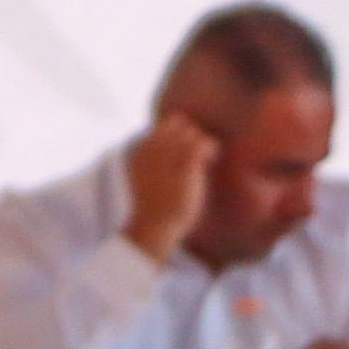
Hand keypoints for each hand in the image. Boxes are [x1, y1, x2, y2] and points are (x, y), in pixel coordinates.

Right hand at [119, 115, 215, 262]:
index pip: (163, 126)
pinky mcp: (184, 161)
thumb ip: (153, 163)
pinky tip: (210, 160)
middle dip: (190, 136)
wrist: (152, 225)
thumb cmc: (151, 209)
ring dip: (201, 144)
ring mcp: (166, 151)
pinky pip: (203, 143)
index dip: (176, 137)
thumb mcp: (143, 180)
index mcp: (138, 147)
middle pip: (178, 123)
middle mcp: (150, 144)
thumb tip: (170, 160)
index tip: (183, 154)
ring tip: (205, 160)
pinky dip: (210, 149)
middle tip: (197, 158)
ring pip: (192, 131)